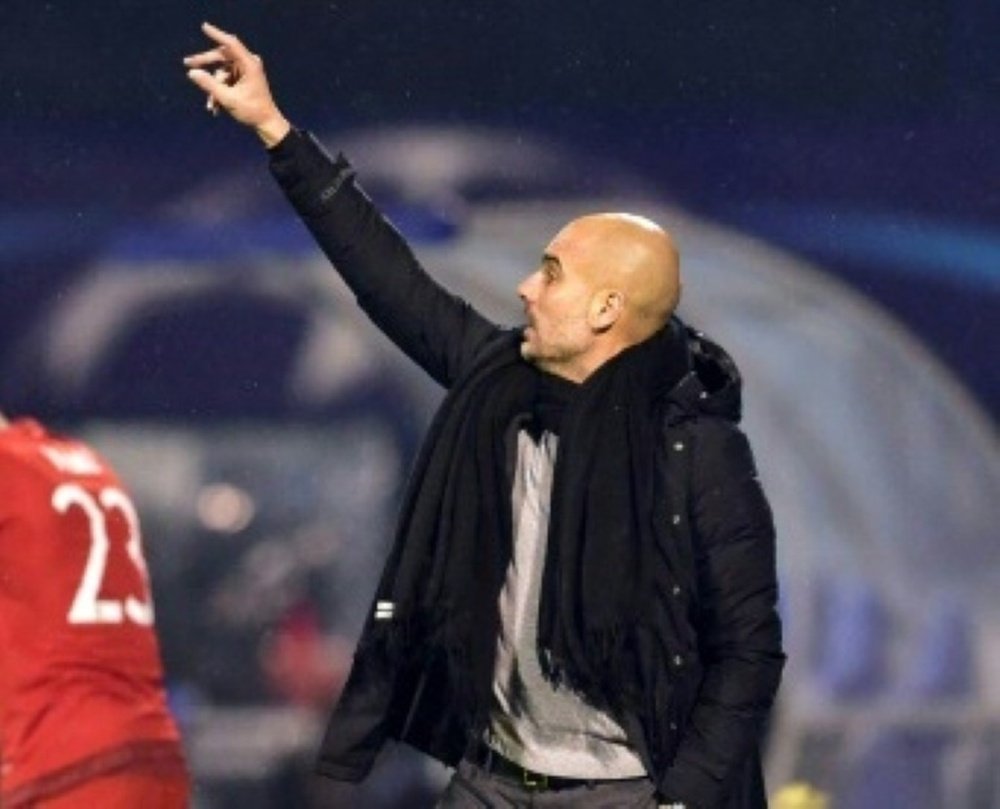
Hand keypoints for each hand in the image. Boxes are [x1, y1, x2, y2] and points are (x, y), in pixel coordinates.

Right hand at [183, 22, 290, 147]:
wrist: (266, 124)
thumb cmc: (252, 111)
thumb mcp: (228, 98)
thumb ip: (209, 84)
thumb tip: (192, 72)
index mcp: (249, 64)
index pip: (231, 44)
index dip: (217, 34)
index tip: (204, 26)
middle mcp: (248, 64)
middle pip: (221, 56)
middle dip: (205, 64)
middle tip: (187, 64)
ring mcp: (245, 71)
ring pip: (221, 71)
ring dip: (213, 88)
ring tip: (211, 105)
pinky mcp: (243, 79)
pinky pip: (226, 80)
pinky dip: (219, 91)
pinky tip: (215, 107)